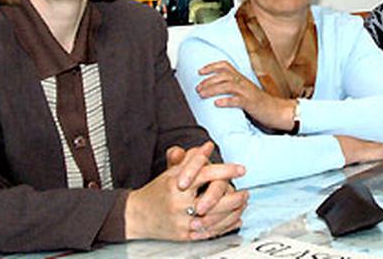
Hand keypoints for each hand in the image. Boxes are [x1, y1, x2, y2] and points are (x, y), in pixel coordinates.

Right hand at [125, 142, 247, 240]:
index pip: (205, 174)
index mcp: (175, 184)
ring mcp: (181, 222)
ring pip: (214, 218)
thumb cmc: (157, 191)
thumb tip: (208, 146)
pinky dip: (225, 226)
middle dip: (234, 196)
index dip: (225, 170)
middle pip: (213, 200)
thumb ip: (191, 159)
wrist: (136, 216)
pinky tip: (236, 219)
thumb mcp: (172, 172)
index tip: (242, 169)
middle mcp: (178, 204)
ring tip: (243, 204)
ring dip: (233, 211)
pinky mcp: (183, 236)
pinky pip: (209, 233)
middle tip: (246, 191)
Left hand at [196, 61, 295, 130]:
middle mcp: (244, 83)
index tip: (200, 71)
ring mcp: (248, 93)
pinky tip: (217, 104)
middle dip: (208, 80)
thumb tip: (217, 91)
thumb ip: (234, 89)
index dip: (212, 66)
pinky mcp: (251, 104)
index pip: (226, 66)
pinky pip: (238, 100)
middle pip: (224, 75)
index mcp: (242, 79)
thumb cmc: (261, 104)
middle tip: (197, 88)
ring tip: (202, 95)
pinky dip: (226, 101)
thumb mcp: (247, 92)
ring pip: (228, 85)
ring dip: (212, 89)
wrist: (278, 111)